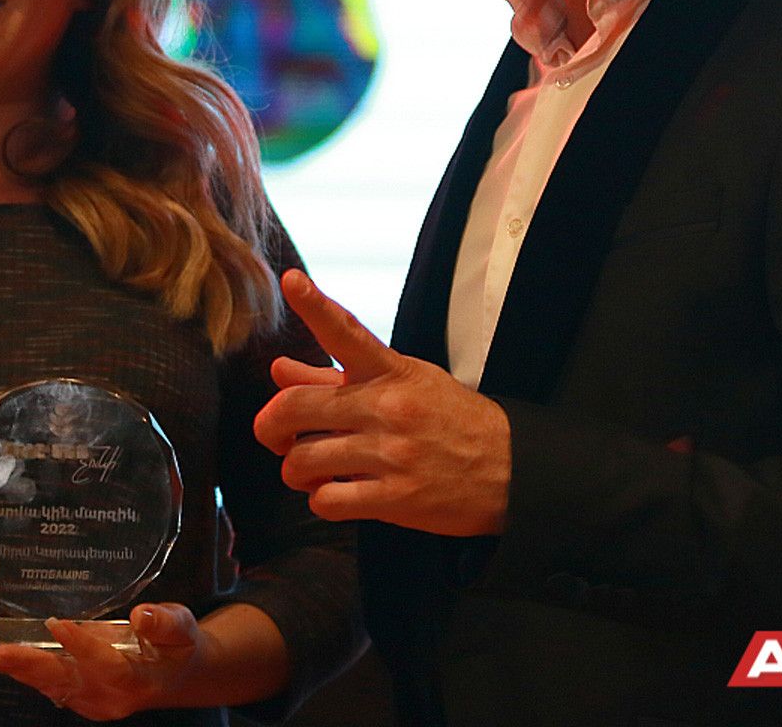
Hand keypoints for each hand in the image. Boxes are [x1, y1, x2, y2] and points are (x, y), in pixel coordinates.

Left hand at [0, 604, 207, 718]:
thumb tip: (142, 615)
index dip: (79, 642)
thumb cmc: (178, 646)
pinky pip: (49, 686)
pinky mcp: (80, 699)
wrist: (177, 676)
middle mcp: (108, 696)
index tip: (55, 624)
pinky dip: (26, 673)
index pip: (103, 661)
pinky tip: (5, 661)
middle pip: (63, 679)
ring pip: (50, 684)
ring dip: (18, 670)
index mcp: (135, 679)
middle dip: (26, 665)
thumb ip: (163, 622)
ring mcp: (92, 702)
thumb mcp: (181, 627)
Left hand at [253, 269, 511, 536]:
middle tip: (275, 434)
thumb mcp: (402, 384)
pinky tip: (336, 491)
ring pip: (302, 460)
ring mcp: (391, 454)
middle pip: (294, 408)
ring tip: (314, 468)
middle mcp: (388, 408)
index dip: (315, 305)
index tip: (292, 280)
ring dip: (297, 469)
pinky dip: (320, 498)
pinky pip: (326, 500)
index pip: (347, 332)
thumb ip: (332, 379)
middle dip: (270, 425)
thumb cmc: (449, 419)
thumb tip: (278, 370)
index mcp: (391, 372)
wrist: (510, 469)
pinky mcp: (394, 499)